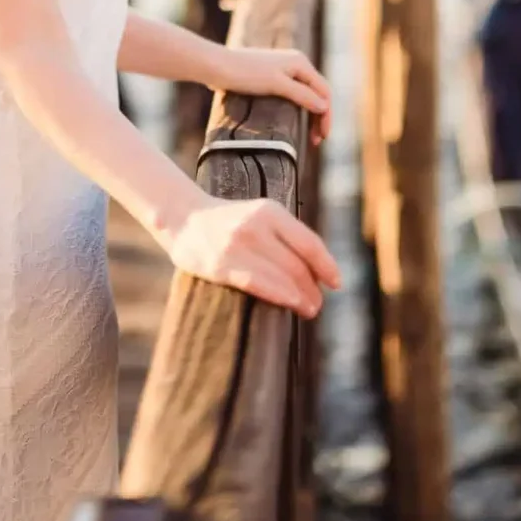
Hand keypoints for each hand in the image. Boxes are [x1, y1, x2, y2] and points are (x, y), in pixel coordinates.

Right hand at [166, 191, 340, 315]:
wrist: (185, 217)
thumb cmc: (230, 221)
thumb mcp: (261, 214)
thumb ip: (286, 235)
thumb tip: (319, 269)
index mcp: (270, 211)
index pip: (309, 243)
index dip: (326, 266)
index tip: (336, 283)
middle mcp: (255, 226)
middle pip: (297, 264)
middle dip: (313, 288)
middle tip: (318, 303)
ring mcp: (237, 245)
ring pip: (281, 277)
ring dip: (301, 297)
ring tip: (308, 309)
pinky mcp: (220, 265)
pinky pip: (258, 284)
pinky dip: (279, 296)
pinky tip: (290, 303)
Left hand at [211, 46, 331, 142]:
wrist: (217, 66)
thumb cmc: (246, 74)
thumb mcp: (277, 85)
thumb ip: (302, 95)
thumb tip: (324, 106)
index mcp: (301, 63)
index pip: (324, 91)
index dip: (326, 115)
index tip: (322, 138)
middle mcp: (295, 63)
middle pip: (317, 93)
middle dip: (319, 116)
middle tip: (316, 141)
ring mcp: (284, 69)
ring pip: (305, 94)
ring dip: (310, 114)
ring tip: (309, 135)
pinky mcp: (272, 76)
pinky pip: (293, 93)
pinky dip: (298, 108)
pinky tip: (295, 120)